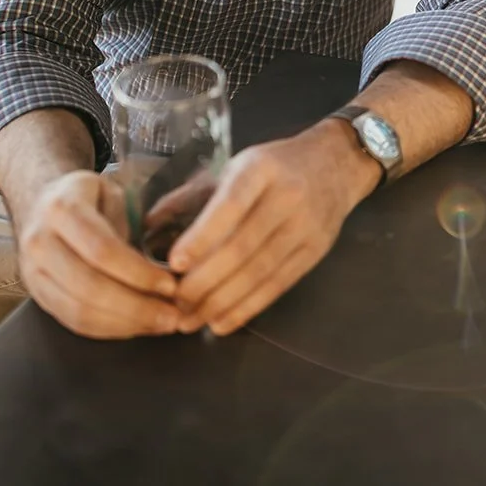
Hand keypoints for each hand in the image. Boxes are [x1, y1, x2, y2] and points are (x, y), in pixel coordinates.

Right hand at [16, 170, 182, 338]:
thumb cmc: (83, 196)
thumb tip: (151, 267)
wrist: (37, 203)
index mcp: (62, 209)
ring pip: (79, 311)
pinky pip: (72, 321)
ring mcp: (33, 273)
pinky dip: (107, 329)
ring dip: (124, 324)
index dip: (138, 273)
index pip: (103, 251)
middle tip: (171, 316)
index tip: (169, 286)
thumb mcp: (108, 189)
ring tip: (159, 324)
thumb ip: (127, 221)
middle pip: (90, 287)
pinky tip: (134, 327)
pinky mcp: (37, 295)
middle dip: (135, 307)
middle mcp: (40, 243)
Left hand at [168, 123, 378, 335]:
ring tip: (191, 320)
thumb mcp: (237, 165)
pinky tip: (221, 322)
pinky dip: (247, 308)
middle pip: (243, 247)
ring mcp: (305, 227)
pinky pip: (277, 286)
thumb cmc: (276, 164)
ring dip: (221, 301)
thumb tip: (148, 225)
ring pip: (259, 272)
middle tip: (175, 303)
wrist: (337, 163)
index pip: (231, 205)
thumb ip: (194, 195)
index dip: (203, 236)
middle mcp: (287, 197)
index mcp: (261, 169)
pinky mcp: (315, 252)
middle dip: (205, 280)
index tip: (175, 263)